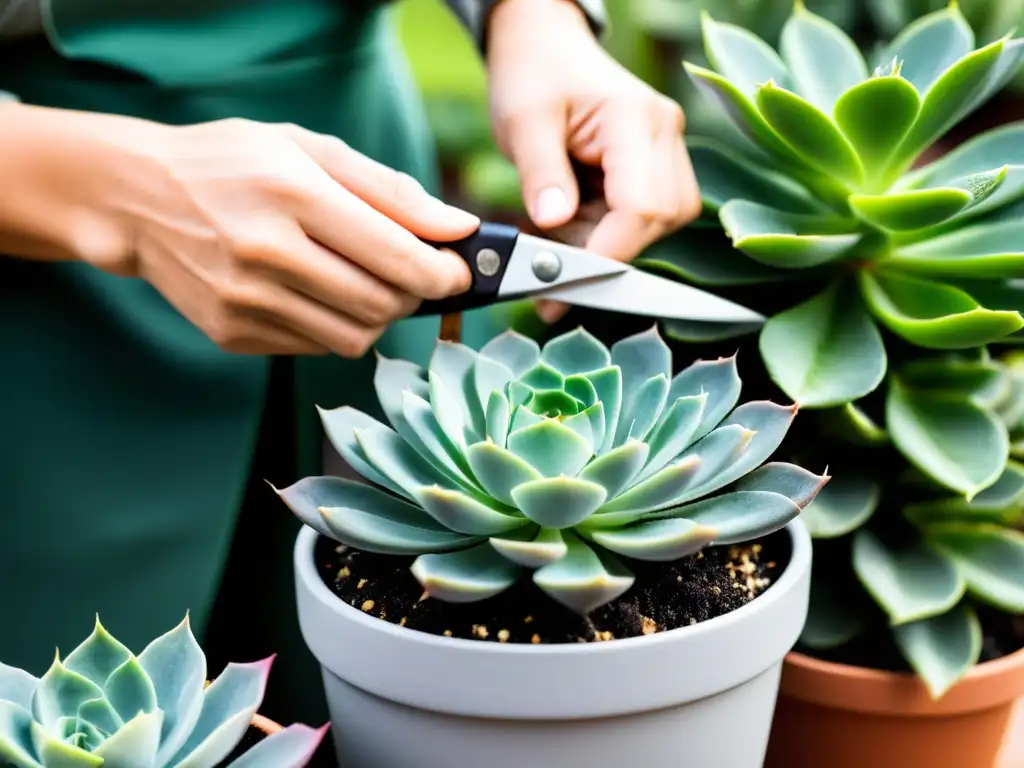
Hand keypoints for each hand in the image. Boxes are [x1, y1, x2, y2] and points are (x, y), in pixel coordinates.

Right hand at [8, 108, 476, 356]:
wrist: (138, 199)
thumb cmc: (234, 163)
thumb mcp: (310, 150)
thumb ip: (390, 191)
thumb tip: (457, 229)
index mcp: (292, 194)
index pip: (395, 256)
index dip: (443, 273)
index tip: (459, 271)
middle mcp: (265, 252)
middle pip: (381, 304)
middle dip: (416, 296)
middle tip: (415, 274)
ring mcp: (244, 300)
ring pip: (353, 337)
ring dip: (379, 316)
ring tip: (367, 281)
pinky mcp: (231, 333)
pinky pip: (315, 347)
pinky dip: (336, 325)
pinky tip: (319, 292)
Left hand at [486, 0, 701, 322]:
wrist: (545, 45)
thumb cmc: (532, 74)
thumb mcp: (522, 121)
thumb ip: (541, 174)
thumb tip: (554, 224)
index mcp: (634, 117)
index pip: (641, 205)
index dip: (609, 252)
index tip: (565, 282)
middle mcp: (664, 133)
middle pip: (660, 220)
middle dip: (608, 251)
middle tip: (552, 266)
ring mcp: (667, 150)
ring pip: (660, 225)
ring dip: (608, 243)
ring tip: (560, 234)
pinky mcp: (658, 166)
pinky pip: (646, 218)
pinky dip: (609, 233)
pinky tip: (574, 223)